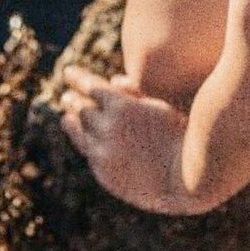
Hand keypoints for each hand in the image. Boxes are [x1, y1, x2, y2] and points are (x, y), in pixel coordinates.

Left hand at [59, 65, 197, 214]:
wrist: (183, 178)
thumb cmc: (177, 135)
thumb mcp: (158, 106)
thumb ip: (133, 92)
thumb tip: (112, 81)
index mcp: (121, 106)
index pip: (90, 86)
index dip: (78, 78)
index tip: (69, 72)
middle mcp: (107, 128)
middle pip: (81, 109)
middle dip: (74, 101)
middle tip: (67, 97)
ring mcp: (103, 153)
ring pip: (80, 134)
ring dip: (72, 123)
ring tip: (66, 118)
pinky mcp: (105, 175)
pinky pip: (90, 155)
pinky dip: (86, 144)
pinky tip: (84, 141)